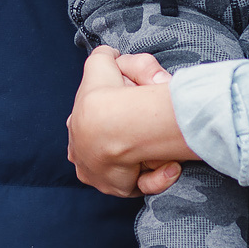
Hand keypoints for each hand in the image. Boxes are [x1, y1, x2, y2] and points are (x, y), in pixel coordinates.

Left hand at [68, 46, 193, 197]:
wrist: (112, 127)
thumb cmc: (107, 95)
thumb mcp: (101, 65)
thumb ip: (105, 58)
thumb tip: (114, 57)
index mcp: (77, 128)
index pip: (91, 125)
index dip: (111, 116)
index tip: (130, 107)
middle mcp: (85, 157)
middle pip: (111, 151)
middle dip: (131, 142)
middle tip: (151, 130)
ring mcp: (101, 177)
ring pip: (128, 170)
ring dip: (149, 159)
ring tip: (166, 148)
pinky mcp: (121, 189)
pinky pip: (144, 185)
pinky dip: (159, 176)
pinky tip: (171, 166)